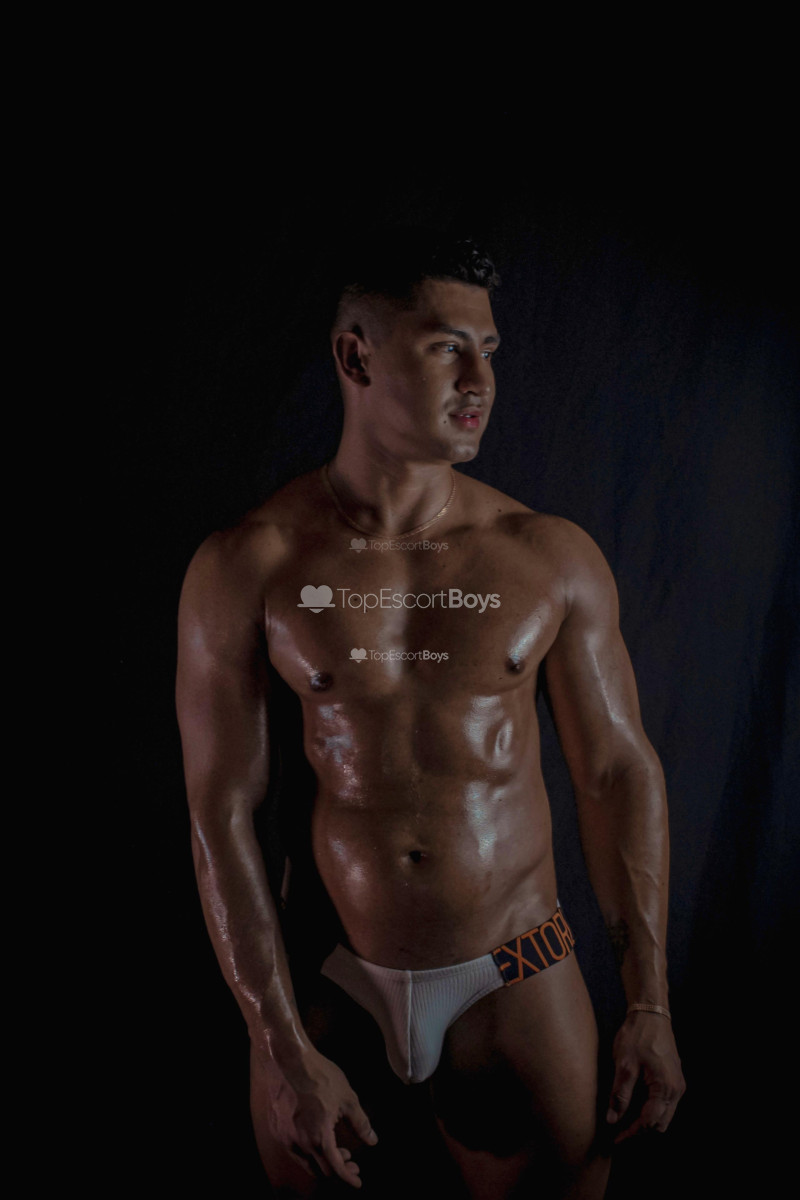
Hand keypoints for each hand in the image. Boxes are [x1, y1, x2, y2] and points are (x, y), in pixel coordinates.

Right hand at [264, 1044, 377, 1187]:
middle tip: (350, 1160)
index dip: (349, 1177)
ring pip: (306, 1162)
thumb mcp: (347, 1098)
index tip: (357, 1181)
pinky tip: (315, 1136)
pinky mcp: (277, 1129)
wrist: (288, 1060)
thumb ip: (360, 1123)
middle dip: (338, 1168)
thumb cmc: (319, 1076)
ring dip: (322, 1161)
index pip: (336, 1169)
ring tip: (335, 1148)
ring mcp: (285, 1138)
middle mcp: (299, 1143)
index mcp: (319, 1138)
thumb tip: (372, 1140)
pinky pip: (294, 1150)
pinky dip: (308, 1151)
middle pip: (321, 1170)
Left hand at [606, 1011, 685, 1142]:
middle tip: (619, 1128)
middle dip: (640, 1129)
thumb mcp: (624, 1064)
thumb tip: (613, 1119)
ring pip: (664, 1115)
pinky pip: (665, 1103)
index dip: (631, 1133)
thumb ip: (620, 1094)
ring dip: (646, 1120)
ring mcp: (677, 1084)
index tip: (616, 1138)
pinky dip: (651, 1108)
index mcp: (665, 1088)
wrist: (651, 1013)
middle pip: (659, 1124)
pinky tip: (635, 1102)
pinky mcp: (674, 1078)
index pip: (648, 1122)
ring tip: (625, 1116)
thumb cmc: (637, 1035)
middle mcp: (676, 1090)